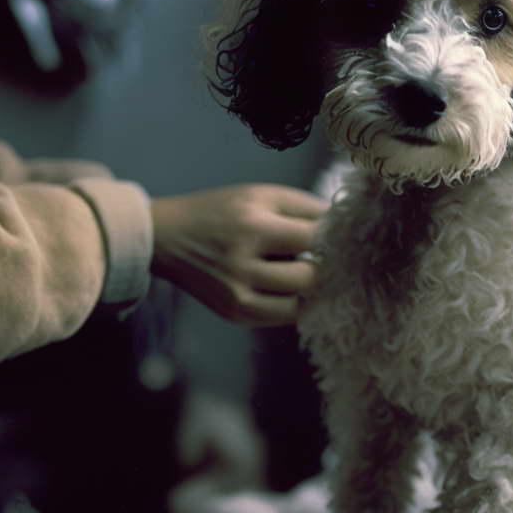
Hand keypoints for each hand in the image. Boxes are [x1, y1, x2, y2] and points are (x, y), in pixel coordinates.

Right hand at [151, 184, 326, 326]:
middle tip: (322, 255)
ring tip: (304, 269)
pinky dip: (294, 303)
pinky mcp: (235, 314)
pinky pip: (282, 317)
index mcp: (251, 227)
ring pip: (299, 303)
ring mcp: (237, 295)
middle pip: (308, 277)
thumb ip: (305, 206)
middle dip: (322, 265)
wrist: (168, 238)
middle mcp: (242, 265)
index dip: (332, 237)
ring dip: (308, 287)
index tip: (339, 235)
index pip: (313, 238)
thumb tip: (344, 224)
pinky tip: (290, 287)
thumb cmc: (221, 210)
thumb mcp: (260, 195)